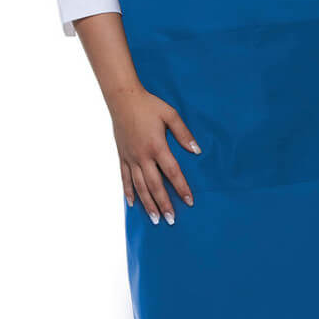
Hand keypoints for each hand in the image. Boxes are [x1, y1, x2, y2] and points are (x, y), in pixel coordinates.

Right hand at [108, 86, 198, 223]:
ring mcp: (130, 158)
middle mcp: (142, 156)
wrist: (123, 99)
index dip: (182, 188)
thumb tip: (196, 150)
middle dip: (164, 204)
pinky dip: (128, 192)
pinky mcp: (122, 156)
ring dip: (147, 204)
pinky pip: (124, 178)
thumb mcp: (170, 115)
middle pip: (155, 185)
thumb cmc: (149, 105)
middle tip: (172, 220)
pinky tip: (132, 204)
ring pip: (139, 186)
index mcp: (157, 146)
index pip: (172, 172)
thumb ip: (183, 133)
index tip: (190, 201)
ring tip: (155, 219)